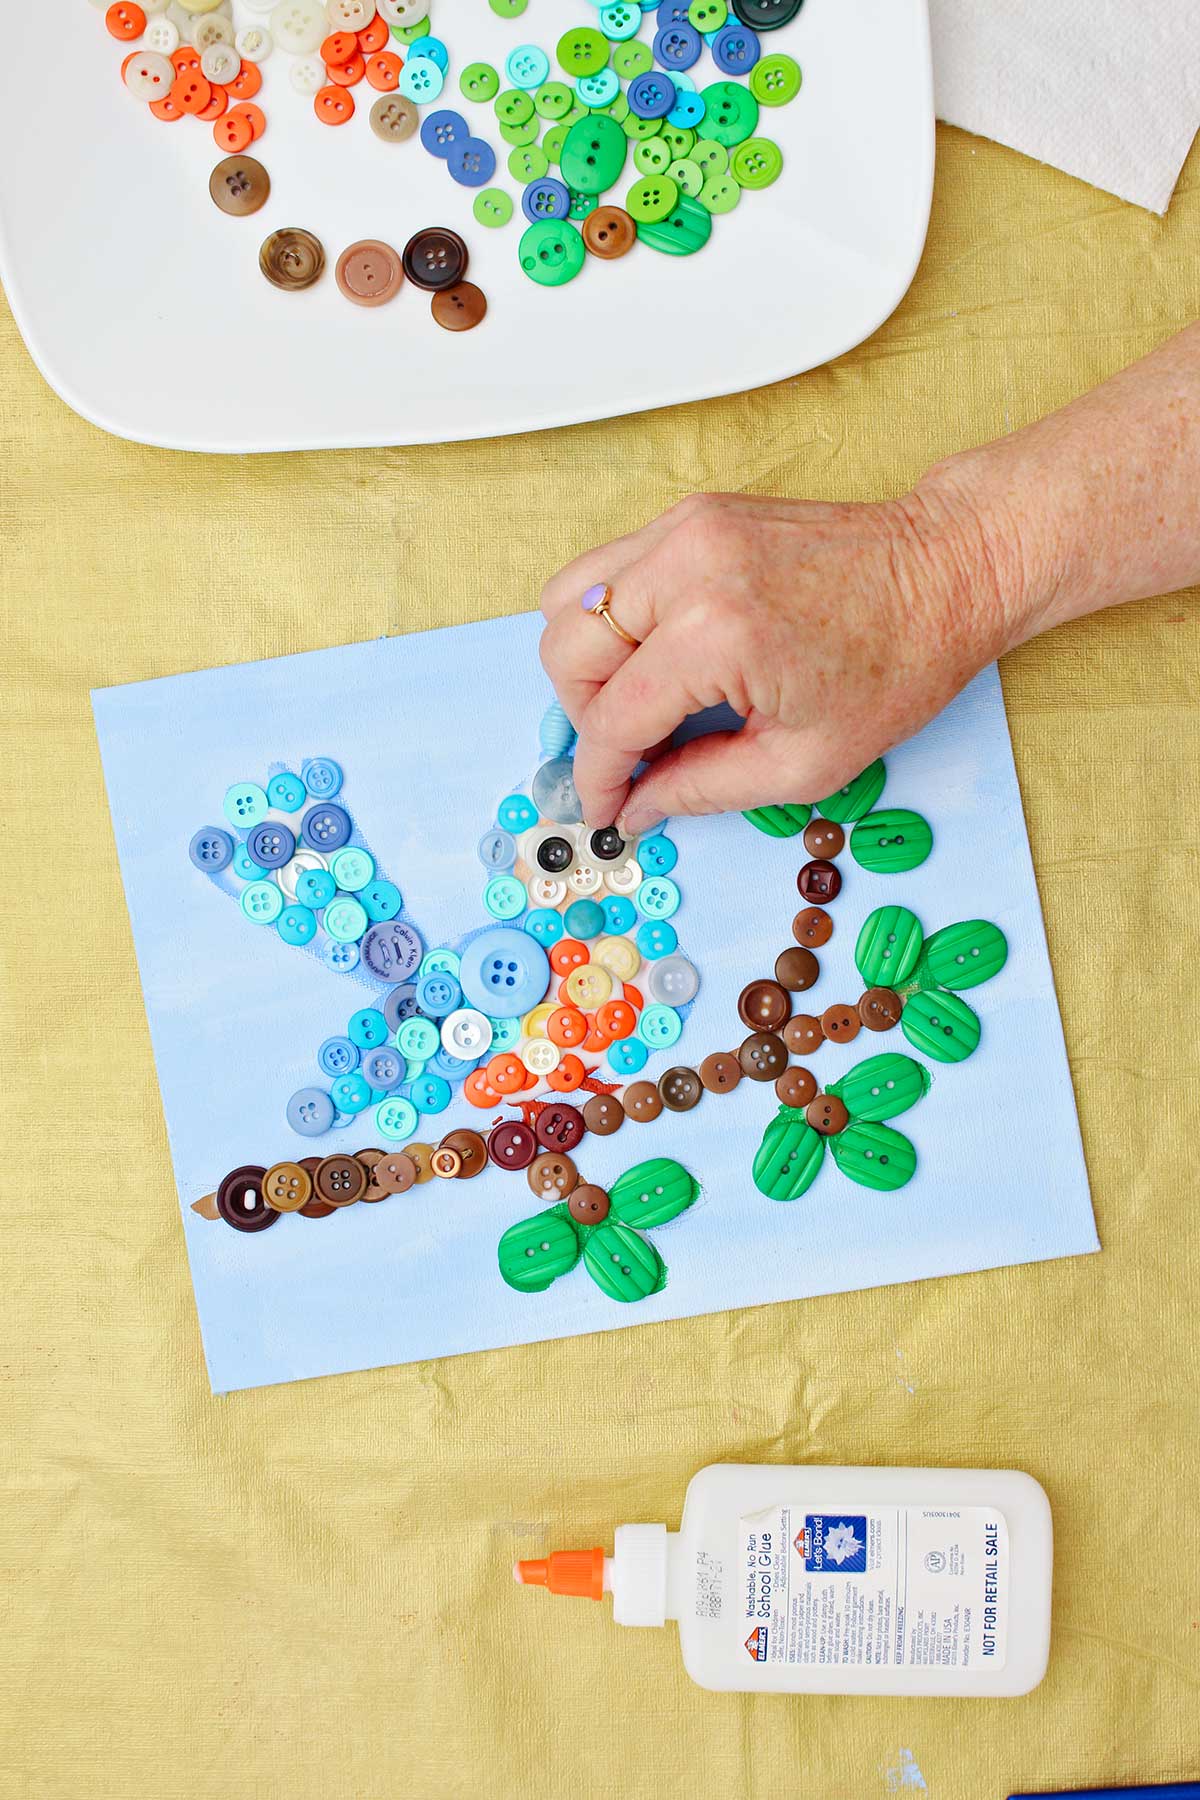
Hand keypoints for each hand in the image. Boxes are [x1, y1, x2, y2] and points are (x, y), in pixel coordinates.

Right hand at [539, 487, 1012, 832]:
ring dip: (586, 663)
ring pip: (567, 599)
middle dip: (582, 717)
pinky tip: (656, 656)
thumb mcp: (804, 762)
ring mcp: (684, 528)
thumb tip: (635, 805)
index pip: (610, 718)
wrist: (947, 570)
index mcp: (716, 634)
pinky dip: (610, 619)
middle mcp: (686, 567)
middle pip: (564, 650)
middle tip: (625, 754)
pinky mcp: (692, 514)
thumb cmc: (897, 665)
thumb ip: (701, 787)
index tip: (606, 807)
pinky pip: (606, 567)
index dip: (599, 777)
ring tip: (635, 702)